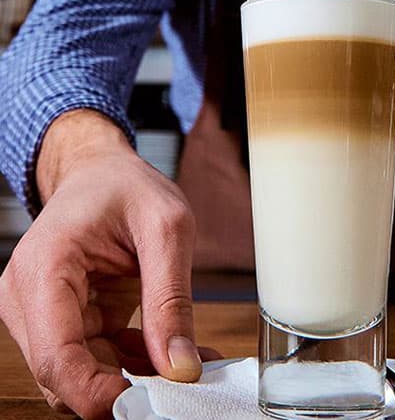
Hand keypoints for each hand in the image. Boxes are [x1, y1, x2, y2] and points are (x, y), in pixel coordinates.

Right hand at [0, 111, 218, 418]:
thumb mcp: (167, 230)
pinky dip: (138, 363)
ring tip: (191, 360)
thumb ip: (171, 299)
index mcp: (45, 268)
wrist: (103, 173)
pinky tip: (177, 350)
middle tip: (185, 382)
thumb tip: (180, 367)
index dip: (98, 395)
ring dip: (138, 377)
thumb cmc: (127, 187)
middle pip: (65, 376)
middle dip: (124, 390)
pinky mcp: (66, 319)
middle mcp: (29, 297)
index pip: (57, 358)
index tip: (150, 406)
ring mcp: (43, 312)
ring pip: (84, 374)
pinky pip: (99, 359)